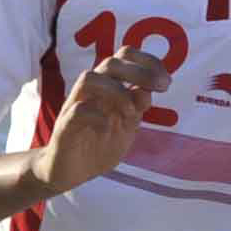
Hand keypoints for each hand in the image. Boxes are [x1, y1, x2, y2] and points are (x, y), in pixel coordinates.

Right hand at [33, 46, 167, 197]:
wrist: (69, 172)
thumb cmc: (98, 145)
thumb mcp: (127, 127)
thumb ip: (137, 108)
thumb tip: (148, 89)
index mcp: (108, 87)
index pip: (125, 57)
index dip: (148, 62)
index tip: (166, 82)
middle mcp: (91, 91)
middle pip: (110, 63)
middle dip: (139, 72)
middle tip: (161, 88)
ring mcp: (75, 106)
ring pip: (89, 78)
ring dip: (116, 91)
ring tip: (131, 112)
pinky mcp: (64, 127)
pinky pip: (77, 111)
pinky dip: (96, 116)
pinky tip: (108, 127)